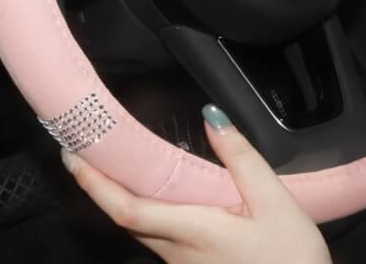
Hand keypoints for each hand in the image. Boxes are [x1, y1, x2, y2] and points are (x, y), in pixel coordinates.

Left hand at [61, 104, 331, 263]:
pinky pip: (160, 239)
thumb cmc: (292, 257)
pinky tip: (152, 194)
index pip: (128, 209)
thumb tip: (211, 116)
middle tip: (81, 150)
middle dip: (98, 186)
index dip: (95, 183)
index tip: (73, 155)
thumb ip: (240, 157)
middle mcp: (178, 253)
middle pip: (126, 219)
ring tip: (111, 164)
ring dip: (120, 198)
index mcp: (194, 231)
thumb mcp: (274, 201)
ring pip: (142, 230)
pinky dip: (144, 213)